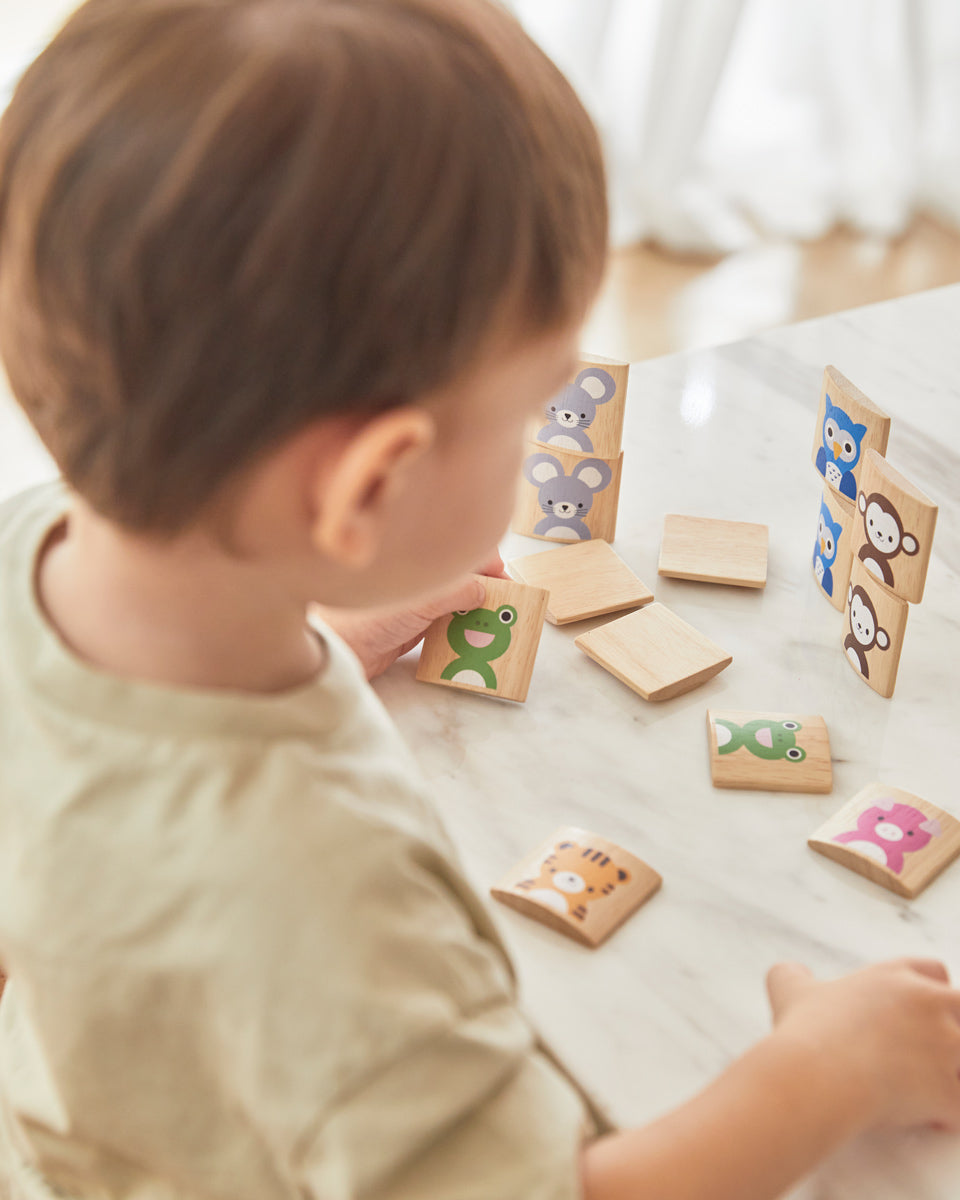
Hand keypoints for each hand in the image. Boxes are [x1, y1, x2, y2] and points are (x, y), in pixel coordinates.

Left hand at [317, 553, 509, 679]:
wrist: (333, 653)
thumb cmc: (365, 620)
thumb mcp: (420, 603)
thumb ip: (457, 592)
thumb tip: (486, 588)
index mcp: (418, 561)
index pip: (462, 555)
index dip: (489, 566)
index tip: (508, 584)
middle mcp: (419, 581)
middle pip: (464, 579)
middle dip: (487, 591)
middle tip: (506, 608)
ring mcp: (416, 605)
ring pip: (458, 603)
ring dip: (476, 613)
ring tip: (495, 625)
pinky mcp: (413, 629)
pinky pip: (447, 626)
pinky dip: (462, 630)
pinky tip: (474, 638)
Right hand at [766, 958, 959, 1130]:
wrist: (816, 1074)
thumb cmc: (806, 1031)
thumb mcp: (790, 989)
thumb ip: (794, 975)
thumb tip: (789, 972)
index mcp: (896, 977)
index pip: (934, 971)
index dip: (929, 990)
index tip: (918, 1010)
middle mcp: (929, 1005)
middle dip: (952, 1029)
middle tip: (925, 1051)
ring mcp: (944, 1048)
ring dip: (952, 1072)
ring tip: (925, 1086)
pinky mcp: (948, 1092)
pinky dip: (949, 1114)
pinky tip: (929, 1118)